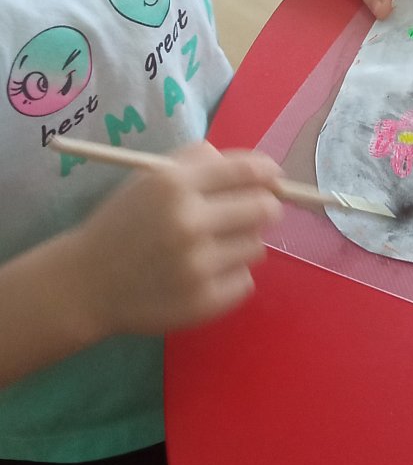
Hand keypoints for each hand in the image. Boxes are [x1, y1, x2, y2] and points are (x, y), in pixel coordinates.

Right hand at [72, 143, 282, 336]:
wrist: (87, 282)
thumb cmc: (124, 223)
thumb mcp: (150, 178)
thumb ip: (199, 161)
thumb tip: (257, 169)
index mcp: (174, 185)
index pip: (246, 171)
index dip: (268, 172)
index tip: (273, 178)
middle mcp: (189, 223)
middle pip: (264, 209)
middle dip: (264, 208)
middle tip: (250, 213)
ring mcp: (197, 266)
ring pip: (257, 247)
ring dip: (243, 244)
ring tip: (212, 247)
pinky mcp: (203, 303)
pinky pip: (246, 282)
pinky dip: (231, 276)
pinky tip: (203, 274)